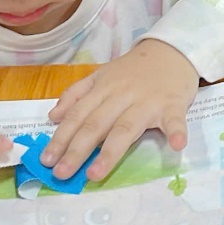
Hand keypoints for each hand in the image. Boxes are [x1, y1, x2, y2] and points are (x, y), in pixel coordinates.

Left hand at [43, 39, 198, 181]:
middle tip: (61, 173)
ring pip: (125, 128)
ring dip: (110, 152)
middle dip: (76, 150)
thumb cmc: (135, 69)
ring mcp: (147, 101)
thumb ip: (77, 94)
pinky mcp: (173, 104)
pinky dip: (176, 132)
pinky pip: (174, 120)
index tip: (46, 160)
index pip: (77, 116)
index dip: (61, 138)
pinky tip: (177, 146)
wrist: (172, 50)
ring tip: (95, 174)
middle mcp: (121, 96)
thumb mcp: (102, 74)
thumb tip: (53, 116)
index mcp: (102, 89)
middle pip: (96, 125)